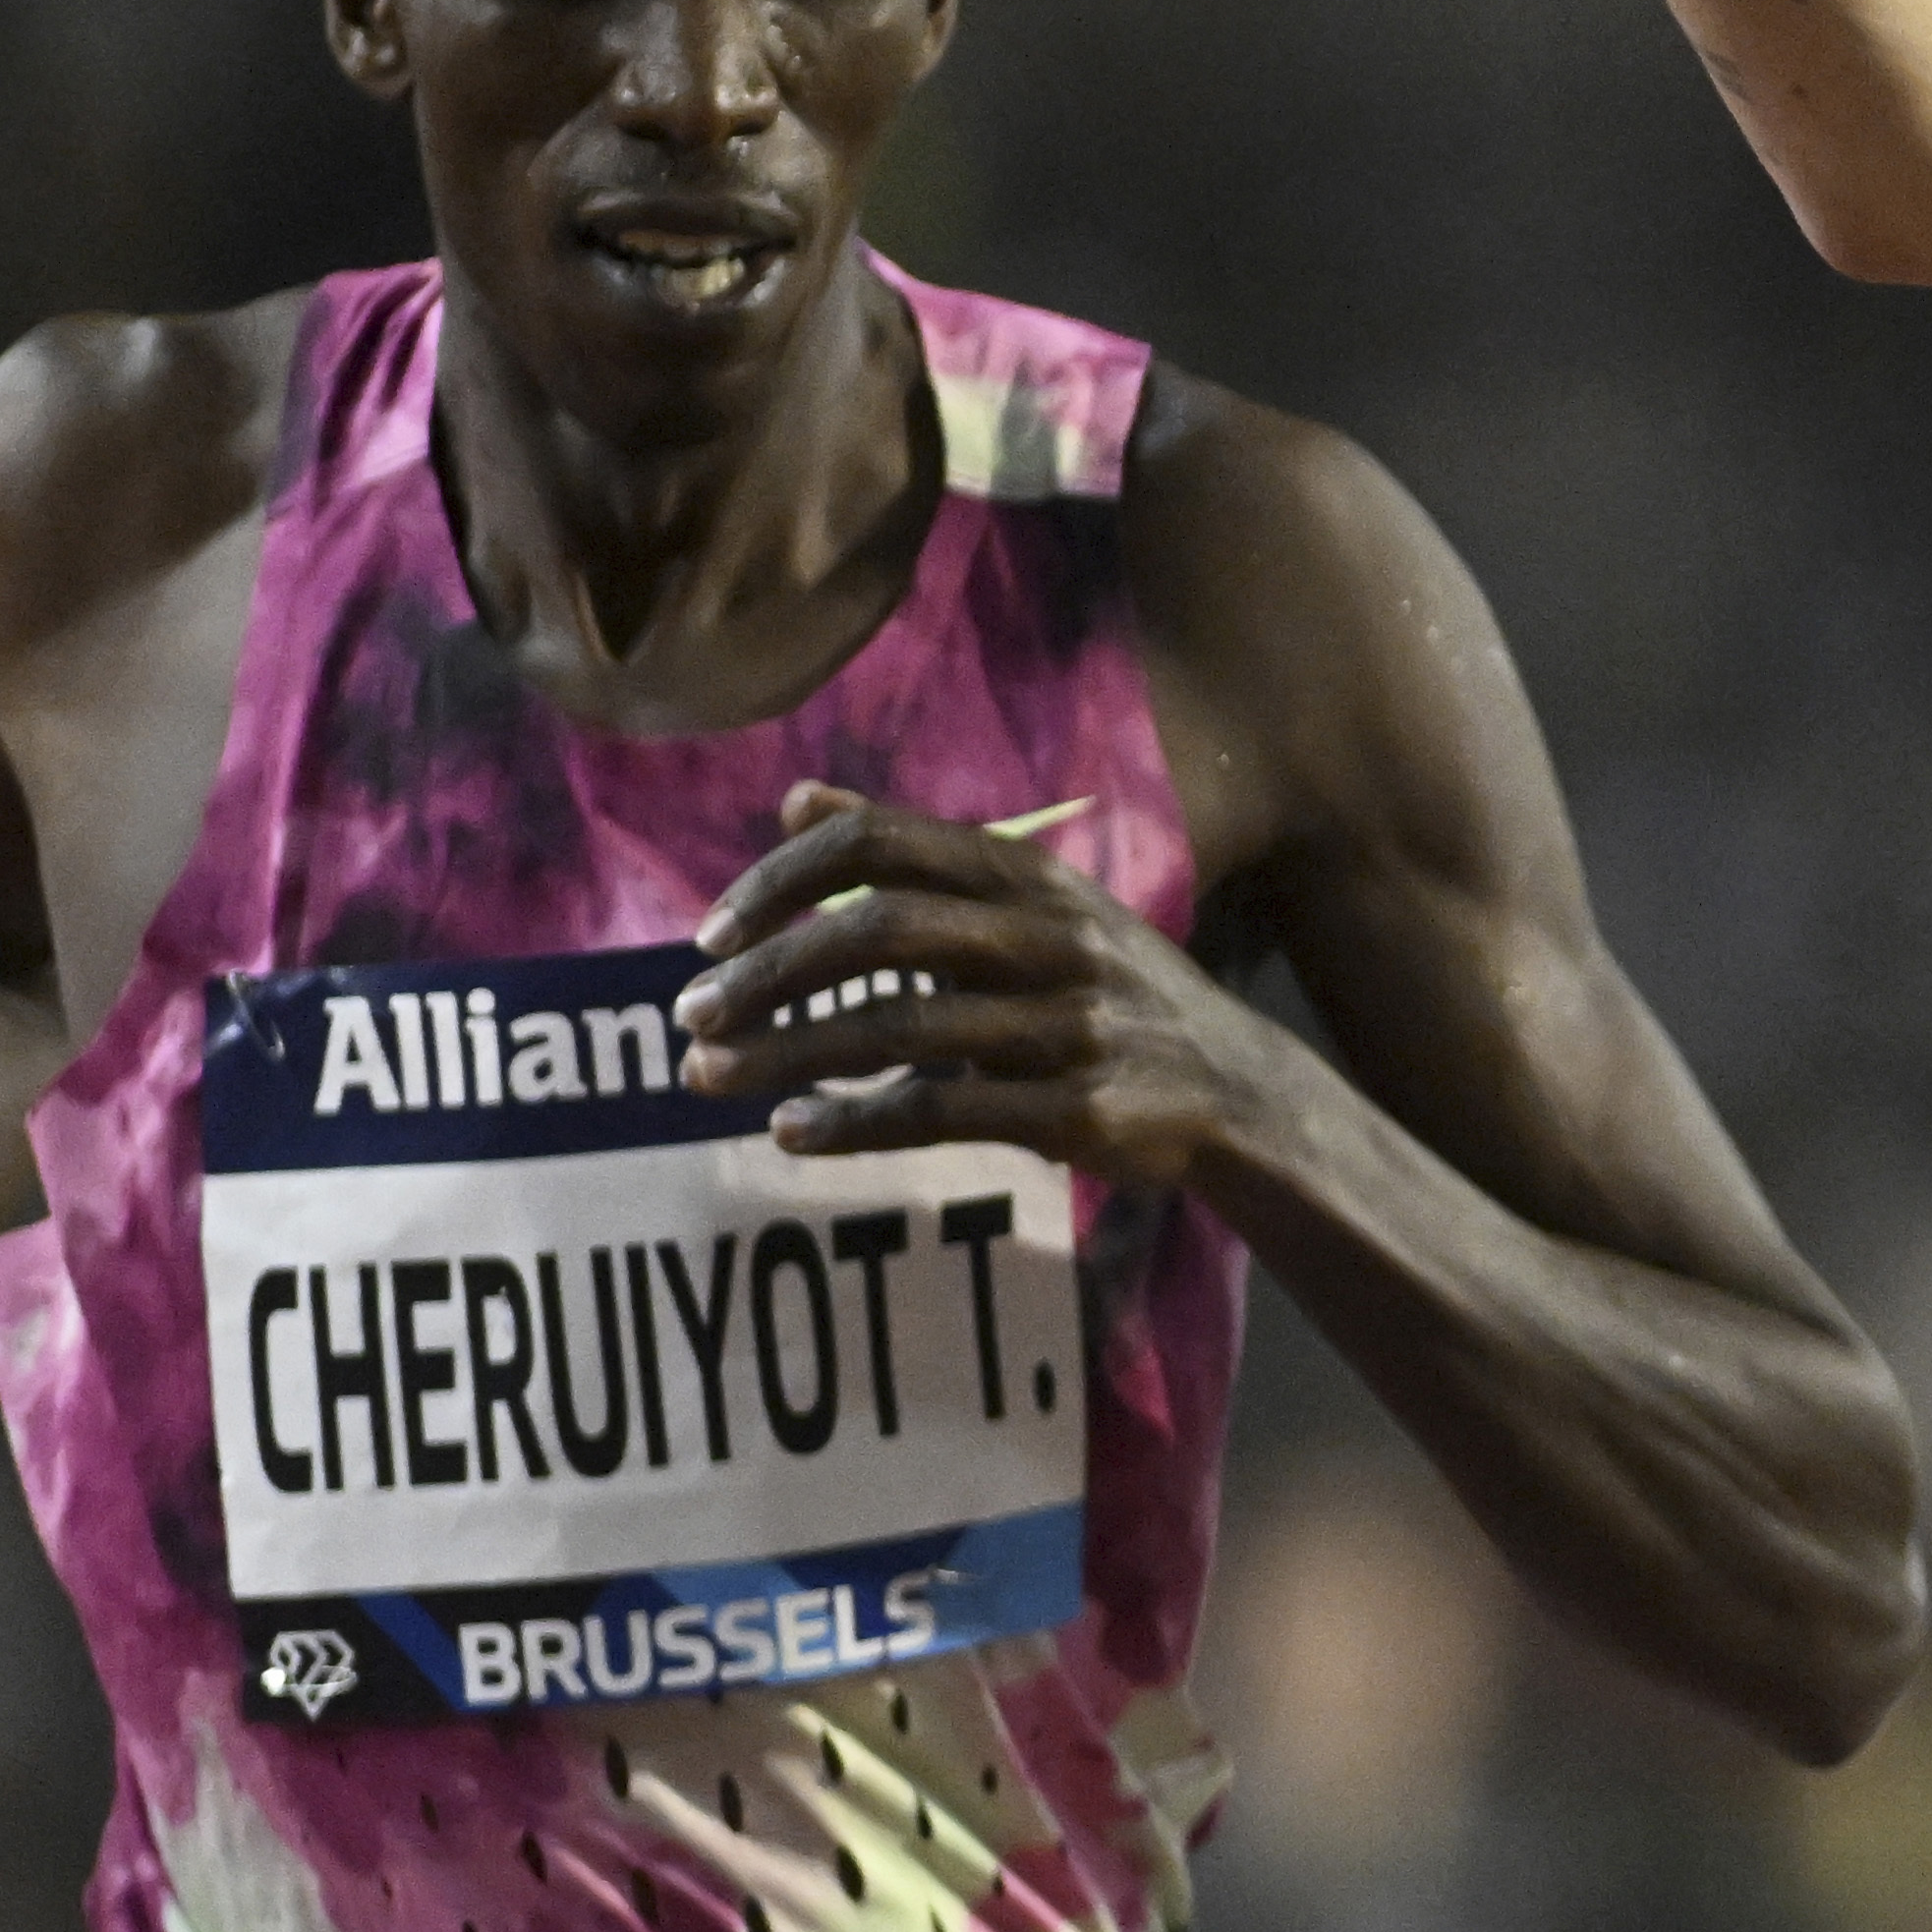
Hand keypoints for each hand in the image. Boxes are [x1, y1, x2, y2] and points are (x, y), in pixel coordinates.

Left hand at [677, 783, 1290, 1194]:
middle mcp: (1048, 937)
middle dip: (768, 972)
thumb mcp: (1033, 903)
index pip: (882, 843)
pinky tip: (793, 1132)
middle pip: (880, 929)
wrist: (1240, 1092)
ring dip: (786, 1051)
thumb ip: (917, 856)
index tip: (711, 935)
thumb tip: (796, 799)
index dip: (782, 881)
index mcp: (1029, 876)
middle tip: (691, 1015)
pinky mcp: (1073, 1109)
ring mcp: (1064, 1024)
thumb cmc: (1112, 992)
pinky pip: (942, 1112)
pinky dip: (854, 1123)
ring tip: (707, 1077)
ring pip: (898, 1027)